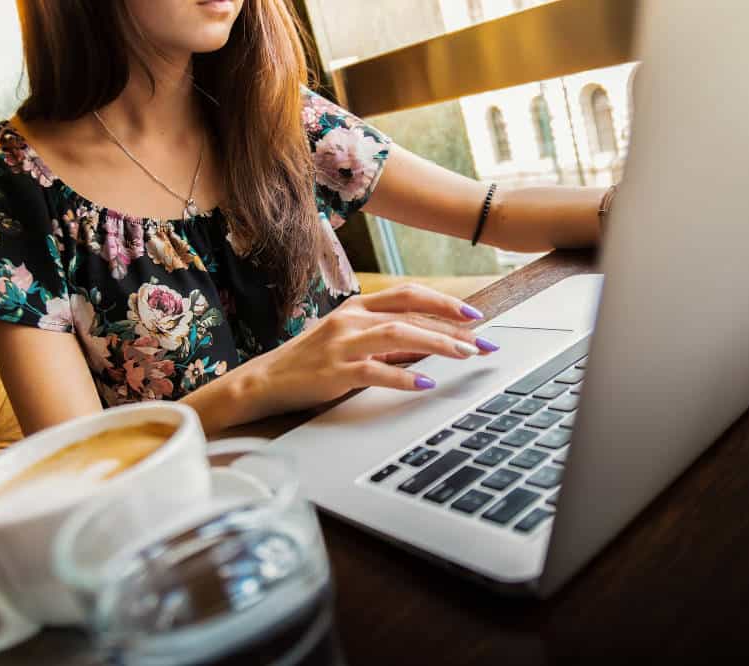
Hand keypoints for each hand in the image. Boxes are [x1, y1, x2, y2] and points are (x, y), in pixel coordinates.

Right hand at [225, 283, 499, 423]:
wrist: (264, 381)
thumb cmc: (311, 361)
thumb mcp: (348, 340)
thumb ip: (385, 339)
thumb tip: (429, 344)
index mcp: (357, 307)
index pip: (408, 295)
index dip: (444, 302)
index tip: (474, 316)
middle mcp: (351, 319)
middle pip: (410, 313)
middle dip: (452, 327)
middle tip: (483, 342)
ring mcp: (342, 344)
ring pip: (398, 334)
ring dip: (437, 344)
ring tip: (465, 356)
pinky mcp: (334, 372)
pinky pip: (375, 371)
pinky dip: (404, 376)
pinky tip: (425, 383)